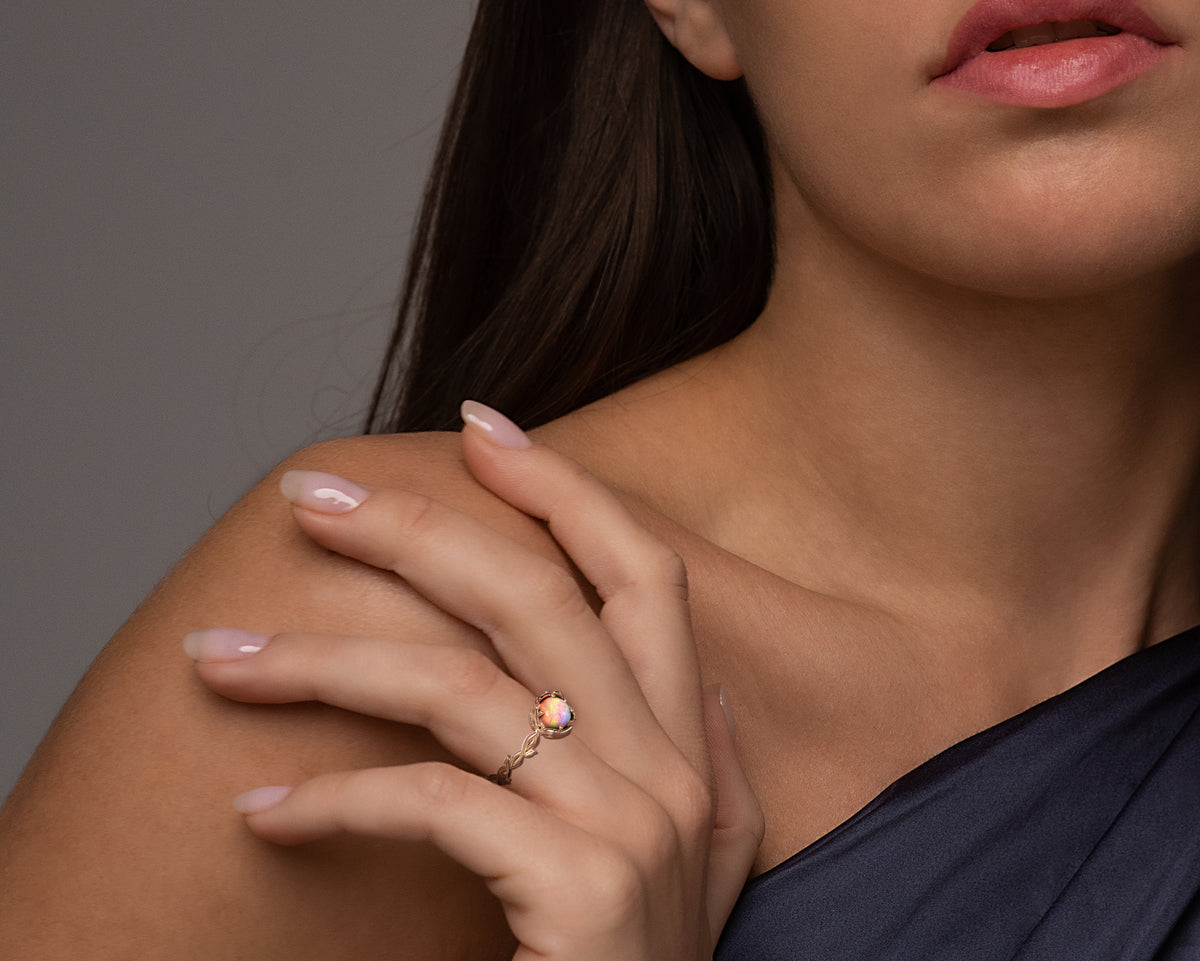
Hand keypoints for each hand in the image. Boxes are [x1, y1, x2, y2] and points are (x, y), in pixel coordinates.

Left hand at [185, 401, 762, 959]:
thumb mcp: (709, 863)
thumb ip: (711, 769)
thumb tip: (700, 687)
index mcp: (688, 742)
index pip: (640, 571)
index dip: (564, 489)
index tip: (478, 428)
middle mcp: (666, 766)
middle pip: (531, 598)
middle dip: (415, 531)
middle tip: (307, 500)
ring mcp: (626, 824)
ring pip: (457, 688)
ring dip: (324, 663)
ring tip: (221, 660)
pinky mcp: (571, 889)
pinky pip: (430, 804)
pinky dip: (333, 802)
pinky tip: (262, 814)